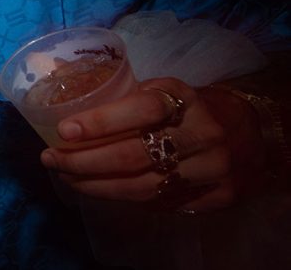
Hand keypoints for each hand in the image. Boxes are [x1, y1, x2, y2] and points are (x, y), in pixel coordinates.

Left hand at [39, 78, 264, 210]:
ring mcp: (213, 168)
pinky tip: (100, 190)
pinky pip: (159, 203)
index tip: (64, 131)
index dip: (101, 121)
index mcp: (184, 98)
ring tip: (66, 177)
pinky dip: (124, 198)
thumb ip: (120, 97)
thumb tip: (57, 99)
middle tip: (51, 160)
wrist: (243, 133)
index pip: (142, 109)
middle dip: (83, 162)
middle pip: (134, 156)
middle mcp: (202, 133)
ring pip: (142, 187)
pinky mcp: (219, 196)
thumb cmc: (183, 109)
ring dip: (96, 185)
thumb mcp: (160, 91)